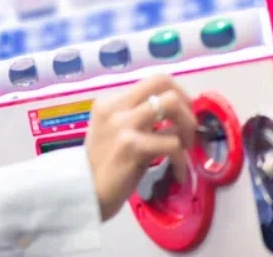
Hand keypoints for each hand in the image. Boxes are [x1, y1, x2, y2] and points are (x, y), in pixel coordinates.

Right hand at [84, 74, 197, 220]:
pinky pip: (172, 143)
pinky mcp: (132, 146)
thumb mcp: (111, 131)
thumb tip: (170, 114)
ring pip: (171, 105)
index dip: (177, 92)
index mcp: (110, 102)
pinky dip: (181, 161)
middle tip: (188, 127)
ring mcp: (123, 125)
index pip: (153, 80)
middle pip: (163, 82)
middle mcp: (116, 107)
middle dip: (186, 103)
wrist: (83, 192)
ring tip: (185, 148)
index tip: (184, 112)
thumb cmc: (101, 165)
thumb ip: (132, 117)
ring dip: (187, 127)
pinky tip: (178, 173)